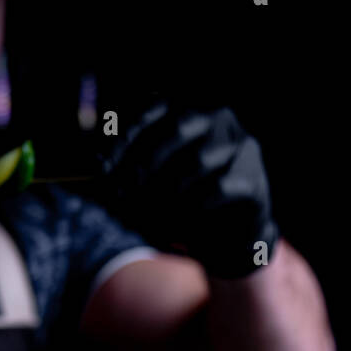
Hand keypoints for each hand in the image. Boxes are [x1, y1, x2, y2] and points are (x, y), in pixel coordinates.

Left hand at [102, 104, 278, 278]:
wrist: (228, 239)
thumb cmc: (184, 204)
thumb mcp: (152, 183)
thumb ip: (127, 170)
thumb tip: (99, 167)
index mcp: (189, 111)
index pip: (153, 113)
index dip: (125, 143)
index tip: (105, 174)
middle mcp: (220, 120)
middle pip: (178, 130)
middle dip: (146, 166)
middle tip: (126, 199)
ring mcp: (242, 148)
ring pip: (198, 162)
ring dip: (167, 195)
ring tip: (146, 221)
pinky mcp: (252, 181)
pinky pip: (219, 190)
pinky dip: (192, 211)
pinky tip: (176, 229)